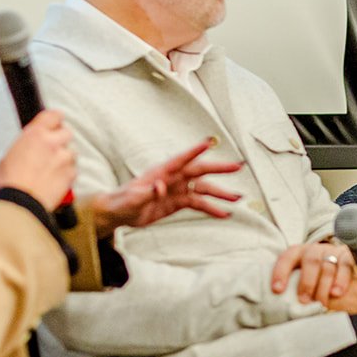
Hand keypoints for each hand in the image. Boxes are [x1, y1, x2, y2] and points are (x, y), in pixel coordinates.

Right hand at [0, 110, 75, 209]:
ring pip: (72, 152)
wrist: (21, 201)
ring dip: (65, 157)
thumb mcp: (10, 153)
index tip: (56, 122)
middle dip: (61, 139)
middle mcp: (53, 143)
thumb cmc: (11, 180)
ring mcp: (64, 158)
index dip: (56, 119)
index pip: (54, 115)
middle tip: (52, 148)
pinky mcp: (71, 174)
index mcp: (36, 134)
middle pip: (67, 132)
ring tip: (52, 168)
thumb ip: (27, 142)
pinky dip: (67, 172)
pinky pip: (73, 169)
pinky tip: (55, 179)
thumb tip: (32, 142)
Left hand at [88, 139, 241, 237]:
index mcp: (161, 172)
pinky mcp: (178, 202)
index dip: (194, 151)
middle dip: (219, 169)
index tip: (209, 143)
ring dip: (220, 193)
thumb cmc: (122, 202)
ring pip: (203, 189)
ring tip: (237, 198)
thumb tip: (160, 187)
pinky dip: (211, 208)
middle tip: (237, 167)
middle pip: (200, 171)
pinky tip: (223, 214)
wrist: (119, 213)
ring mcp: (177, 190)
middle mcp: (173, 178)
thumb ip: (147, 192)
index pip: (181, 159)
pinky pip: (198, 204)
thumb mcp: (132, 199)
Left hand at [271, 241, 356, 306]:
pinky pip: (345, 267)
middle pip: (311, 262)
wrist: (336, 271)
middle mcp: (314, 249)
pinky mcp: (346, 257)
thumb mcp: (298, 278)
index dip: (281, 273)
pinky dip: (341, 281)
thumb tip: (275, 305)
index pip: (287, 258)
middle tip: (304, 300)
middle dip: (306, 282)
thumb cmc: (311, 279)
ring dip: (323, 287)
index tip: (277, 290)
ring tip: (321, 303)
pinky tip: (336, 293)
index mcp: (297, 252)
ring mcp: (331, 252)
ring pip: (328, 267)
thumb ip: (290, 286)